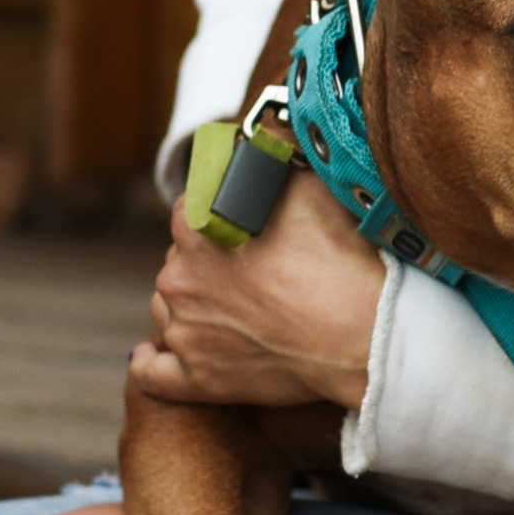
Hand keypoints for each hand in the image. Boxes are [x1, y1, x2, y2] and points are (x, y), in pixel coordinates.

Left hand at [131, 174, 384, 410]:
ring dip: (192, 305)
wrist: (363, 335)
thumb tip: (261, 137)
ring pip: (170, 309)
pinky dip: (151, 362)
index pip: (189, 208)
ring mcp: (183, 330)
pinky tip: (151, 355)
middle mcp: (178, 275)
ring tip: (236, 312)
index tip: (244, 225)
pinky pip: (152, 372)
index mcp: (195, 224)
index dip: (217, 214)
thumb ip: (272, 158)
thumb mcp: (309, 185)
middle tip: (256, 271)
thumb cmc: (340, 258)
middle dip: (209, 262)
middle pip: (180, 260)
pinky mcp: (196, 377)